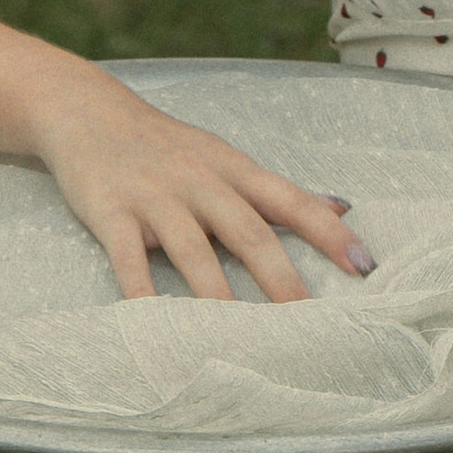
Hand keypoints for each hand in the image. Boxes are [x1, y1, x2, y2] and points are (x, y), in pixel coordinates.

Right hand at [31, 74, 372, 303]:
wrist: (88, 112)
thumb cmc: (166, 146)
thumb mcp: (226, 158)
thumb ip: (278, 189)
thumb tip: (342, 206)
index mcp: (235, 170)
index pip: (292, 201)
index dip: (330, 233)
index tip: (365, 266)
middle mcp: (201, 182)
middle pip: (249, 232)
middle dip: (281, 279)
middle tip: (309, 322)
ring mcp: (155, 198)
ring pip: (194, 251)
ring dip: (218, 296)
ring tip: (239, 340)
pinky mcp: (111, 213)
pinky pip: (129, 260)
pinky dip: (142, 295)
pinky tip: (155, 327)